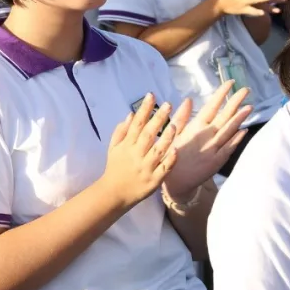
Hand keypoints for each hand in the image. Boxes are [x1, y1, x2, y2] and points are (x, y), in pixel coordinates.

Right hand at [100, 94, 177, 208]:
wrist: (114, 194)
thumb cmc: (115, 168)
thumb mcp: (113, 148)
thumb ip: (121, 131)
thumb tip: (131, 114)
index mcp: (127, 145)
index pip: (136, 123)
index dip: (144, 109)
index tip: (151, 95)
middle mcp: (136, 155)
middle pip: (148, 134)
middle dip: (158, 118)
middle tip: (168, 105)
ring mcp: (146, 168)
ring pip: (158, 150)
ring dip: (166, 137)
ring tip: (174, 125)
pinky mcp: (154, 180)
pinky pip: (164, 169)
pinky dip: (170, 160)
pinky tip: (176, 150)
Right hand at [161, 84, 251, 201]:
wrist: (175, 182)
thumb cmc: (171, 154)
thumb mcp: (173, 133)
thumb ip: (182, 116)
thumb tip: (188, 99)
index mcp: (195, 127)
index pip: (211, 106)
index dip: (221, 93)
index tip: (230, 83)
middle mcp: (206, 136)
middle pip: (224, 115)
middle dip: (235, 101)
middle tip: (246, 90)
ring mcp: (213, 149)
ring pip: (229, 130)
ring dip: (240, 118)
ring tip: (250, 106)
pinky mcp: (218, 161)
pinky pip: (230, 147)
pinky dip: (237, 138)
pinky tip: (244, 130)